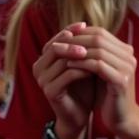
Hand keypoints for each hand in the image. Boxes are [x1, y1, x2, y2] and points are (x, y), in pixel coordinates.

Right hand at [33, 23, 97, 138]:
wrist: (80, 114)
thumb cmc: (83, 86)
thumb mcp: (83, 64)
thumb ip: (82, 48)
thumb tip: (92, 26)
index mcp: (45, 58)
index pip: (56, 38)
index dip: (70, 29)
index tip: (87, 25)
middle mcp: (39, 67)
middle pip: (56, 46)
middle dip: (75, 41)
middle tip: (93, 39)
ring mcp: (42, 80)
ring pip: (61, 60)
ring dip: (81, 56)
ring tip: (98, 54)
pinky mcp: (50, 91)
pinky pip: (66, 75)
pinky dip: (81, 70)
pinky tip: (94, 69)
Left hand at [54, 26, 138, 135]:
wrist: (121, 118)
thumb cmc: (107, 94)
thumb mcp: (99, 71)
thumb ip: (92, 55)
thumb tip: (71, 37)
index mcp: (125, 51)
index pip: (100, 32)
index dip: (79, 33)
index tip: (60, 38)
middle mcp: (129, 56)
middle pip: (99, 38)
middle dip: (75, 40)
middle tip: (55, 44)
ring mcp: (127, 67)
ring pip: (97, 50)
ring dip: (75, 51)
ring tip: (58, 55)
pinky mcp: (121, 80)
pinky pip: (97, 66)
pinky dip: (81, 64)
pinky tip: (68, 66)